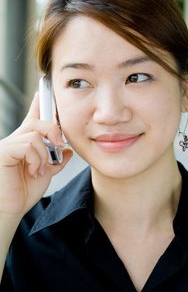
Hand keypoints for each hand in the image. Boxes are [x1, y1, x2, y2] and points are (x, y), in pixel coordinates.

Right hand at [0, 92, 72, 217]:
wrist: (11, 209)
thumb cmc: (24, 192)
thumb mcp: (46, 173)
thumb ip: (57, 160)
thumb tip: (68, 150)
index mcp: (26, 143)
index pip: (33, 118)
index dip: (38, 103)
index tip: (42, 91)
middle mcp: (16, 140)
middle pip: (38, 121)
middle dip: (53, 131)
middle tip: (58, 145)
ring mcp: (9, 144)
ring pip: (35, 135)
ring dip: (44, 155)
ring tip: (39, 170)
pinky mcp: (4, 152)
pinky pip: (28, 145)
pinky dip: (36, 159)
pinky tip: (32, 171)